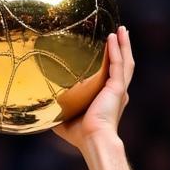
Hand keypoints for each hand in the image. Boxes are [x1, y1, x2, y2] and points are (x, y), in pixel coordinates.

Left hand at [53, 26, 133, 150]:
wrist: (92, 139)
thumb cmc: (80, 134)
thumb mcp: (66, 119)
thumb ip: (59, 110)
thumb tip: (43, 106)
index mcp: (109, 99)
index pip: (113, 76)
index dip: (113, 61)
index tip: (110, 49)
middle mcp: (117, 93)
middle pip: (124, 64)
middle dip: (123, 48)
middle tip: (120, 33)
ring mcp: (118, 89)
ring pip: (125, 61)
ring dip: (124, 44)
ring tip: (121, 30)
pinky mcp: (117, 88)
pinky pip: (118, 63)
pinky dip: (116, 49)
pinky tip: (112, 36)